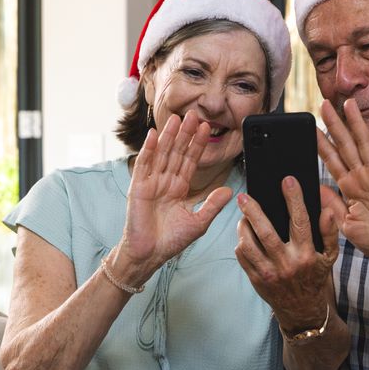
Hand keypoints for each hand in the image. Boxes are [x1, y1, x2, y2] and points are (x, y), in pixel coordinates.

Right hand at [116, 111, 232, 279]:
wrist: (150, 254)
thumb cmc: (171, 241)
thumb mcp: (198, 222)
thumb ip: (212, 204)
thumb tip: (230, 191)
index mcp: (179, 188)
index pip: (190, 161)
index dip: (197, 144)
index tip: (206, 128)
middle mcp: (165, 182)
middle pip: (177, 152)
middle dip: (185, 134)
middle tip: (194, 114)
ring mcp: (151, 183)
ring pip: (162, 154)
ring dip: (168, 136)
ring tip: (176, 118)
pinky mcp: (138, 188)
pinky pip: (144, 165)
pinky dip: (148, 150)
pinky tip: (153, 135)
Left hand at [235, 176, 338, 331]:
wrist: (303, 311)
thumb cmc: (315, 278)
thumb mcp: (329, 257)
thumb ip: (329, 233)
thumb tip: (327, 211)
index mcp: (306, 255)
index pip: (300, 221)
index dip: (294, 199)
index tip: (287, 181)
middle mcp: (287, 264)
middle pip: (266, 232)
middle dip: (253, 211)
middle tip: (244, 196)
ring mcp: (269, 273)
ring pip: (249, 245)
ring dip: (243, 227)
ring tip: (243, 216)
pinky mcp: (257, 280)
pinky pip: (243, 257)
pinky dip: (241, 243)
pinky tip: (245, 236)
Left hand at [317, 99, 368, 258]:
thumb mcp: (345, 224)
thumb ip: (332, 205)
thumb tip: (317, 188)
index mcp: (349, 187)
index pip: (332, 160)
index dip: (321, 143)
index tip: (311, 128)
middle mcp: (362, 177)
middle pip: (345, 145)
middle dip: (334, 125)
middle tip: (323, 104)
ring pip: (363, 143)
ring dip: (355, 123)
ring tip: (347, 103)